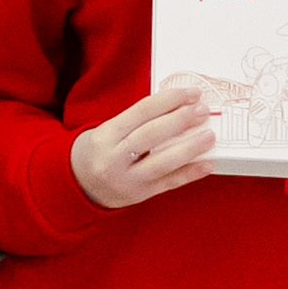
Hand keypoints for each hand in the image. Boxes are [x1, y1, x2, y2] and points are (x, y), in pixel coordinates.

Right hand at [69, 84, 224, 211]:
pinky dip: (189, 173)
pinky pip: (168, 183)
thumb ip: (138, 121)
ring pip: (161, 162)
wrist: (78, 184)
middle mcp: (114, 158)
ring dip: (189, 147)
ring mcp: (127, 179)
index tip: (192, 93)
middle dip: (180, 120)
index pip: (142, 112)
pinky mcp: (139, 195)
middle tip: (202, 111)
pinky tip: (207, 164)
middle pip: (151, 135)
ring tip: (209, 135)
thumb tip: (179, 108)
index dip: (169, 100)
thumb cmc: (100, 151)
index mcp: (106, 135)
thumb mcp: (109, 131)